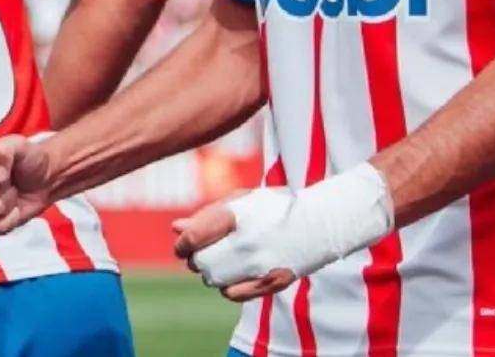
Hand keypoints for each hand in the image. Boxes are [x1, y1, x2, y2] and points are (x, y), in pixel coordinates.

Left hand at [172, 194, 294, 302]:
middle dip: (197, 259)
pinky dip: (227, 286)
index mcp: (235, 216)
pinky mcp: (269, 283)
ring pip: (213, 281)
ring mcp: (259, 264)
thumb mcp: (241, 200)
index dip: (183, 244)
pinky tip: (237, 272)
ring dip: (212, 272)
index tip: (185, 244)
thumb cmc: (273, 207)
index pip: (193, 239)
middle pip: (200, 264)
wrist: (317, 223)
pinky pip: (231, 294)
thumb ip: (207, 215)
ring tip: (225, 258)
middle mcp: (245, 242)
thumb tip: (176, 229)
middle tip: (207, 251)